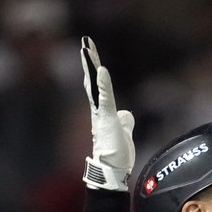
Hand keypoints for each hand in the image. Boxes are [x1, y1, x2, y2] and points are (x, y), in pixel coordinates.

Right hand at [80, 36, 135, 190]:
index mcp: (102, 111)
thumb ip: (124, 120)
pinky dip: (103, 83)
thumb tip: (126, 113)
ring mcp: (101, 114)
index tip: (90, 52)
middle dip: (89, 60)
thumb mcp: (124, 132)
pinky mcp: (106, 119)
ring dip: (91, 66)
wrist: (112, 170)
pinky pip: (105, 98)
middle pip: (92, 80)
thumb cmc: (117, 154)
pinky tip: (100, 69)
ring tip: (87, 48)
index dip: (94, 68)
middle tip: (85, 41)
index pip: (98, 85)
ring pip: (94, 85)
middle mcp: (98, 110)